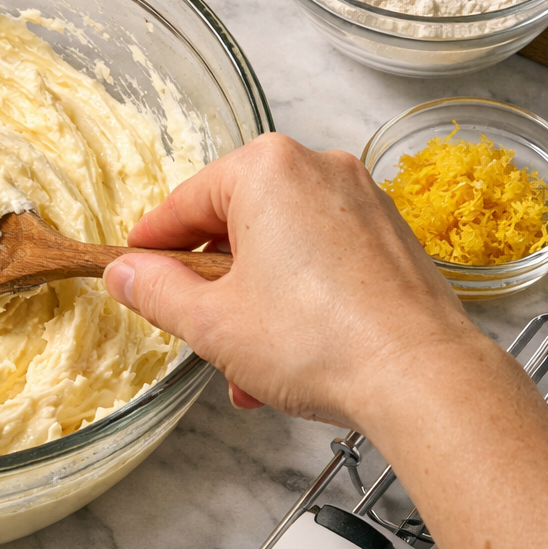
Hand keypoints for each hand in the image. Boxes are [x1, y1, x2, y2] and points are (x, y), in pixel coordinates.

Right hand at [106, 134, 547, 548]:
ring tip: (245, 369)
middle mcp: (319, 169)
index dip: (153, 244)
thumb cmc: (316, 340)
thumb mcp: (210, 322)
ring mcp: (364, 202)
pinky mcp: (393, 239)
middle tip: (194, 329)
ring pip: (282, 248)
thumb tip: (125, 273)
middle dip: (213, 285)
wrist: (423, 379)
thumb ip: (155, 291)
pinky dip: (300, 301)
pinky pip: (325, 261)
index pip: (185, 202)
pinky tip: (293, 359)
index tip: (134, 270)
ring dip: (255, 304)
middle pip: (236, 223)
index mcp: (266, 169)